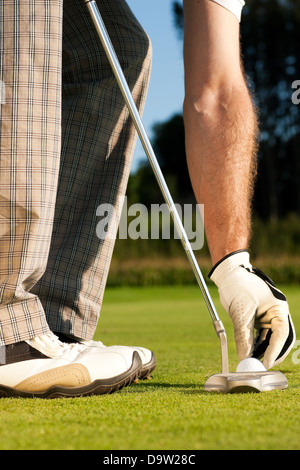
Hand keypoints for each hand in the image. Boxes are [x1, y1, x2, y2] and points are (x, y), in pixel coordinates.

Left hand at [209, 250, 294, 368]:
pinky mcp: (259, 319)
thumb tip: (244, 357)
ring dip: (261, 350)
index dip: (274, 350)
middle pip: (280, 339)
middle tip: (260, 366)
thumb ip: (243, 334)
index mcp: (279, 308)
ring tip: (251, 361)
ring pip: (269, 339)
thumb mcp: (241, 311)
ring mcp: (269, 317)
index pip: (281, 334)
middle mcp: (277, 313)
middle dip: (272, 354)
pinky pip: (260, 335)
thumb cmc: (238, 286)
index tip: (265, 364)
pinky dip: (254, 344)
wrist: (229, 274)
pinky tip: (248, 352)